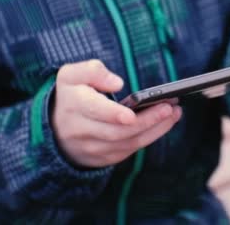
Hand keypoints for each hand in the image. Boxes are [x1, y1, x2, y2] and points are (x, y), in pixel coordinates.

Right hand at [52, 59, 181, 167]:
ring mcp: (92, 147)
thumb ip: (92, 71)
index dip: (112, 114)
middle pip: (117, 130)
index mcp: (73, 104)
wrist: (56, 127)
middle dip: (146, 120)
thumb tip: (116, 83)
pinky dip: (150, 137)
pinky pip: (129, 150)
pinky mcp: (103, 158)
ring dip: (154, 129)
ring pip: (127, 143)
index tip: (131, 113)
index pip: (93, 110)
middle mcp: (81, 129)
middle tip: (169, 107)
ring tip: (174, 114)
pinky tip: (164, 124)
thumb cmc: (72, 94)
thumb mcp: (72, 74)